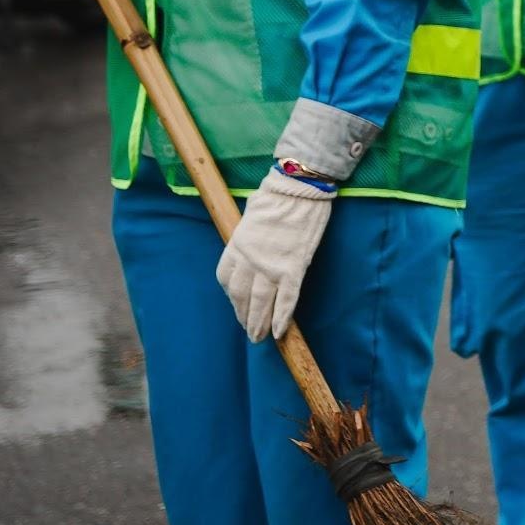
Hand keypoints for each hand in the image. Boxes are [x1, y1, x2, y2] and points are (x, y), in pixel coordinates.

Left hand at [215, 169, 334, 340]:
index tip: (238, 303)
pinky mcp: (293, 267)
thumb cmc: (276, 195)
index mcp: (237, 245)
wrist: (297, 187)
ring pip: (261, 302)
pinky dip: (283, 316)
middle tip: (249, 330)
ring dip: (259, 322)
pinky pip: (287, 298)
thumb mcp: (251, 215)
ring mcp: (270, 265)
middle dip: (243, 315)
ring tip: (260, 337)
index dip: (231, 294)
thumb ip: (248, 234)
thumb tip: (253, 241)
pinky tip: (281, 331)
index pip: (226, 277)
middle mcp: (249, 260)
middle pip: (241, 295)